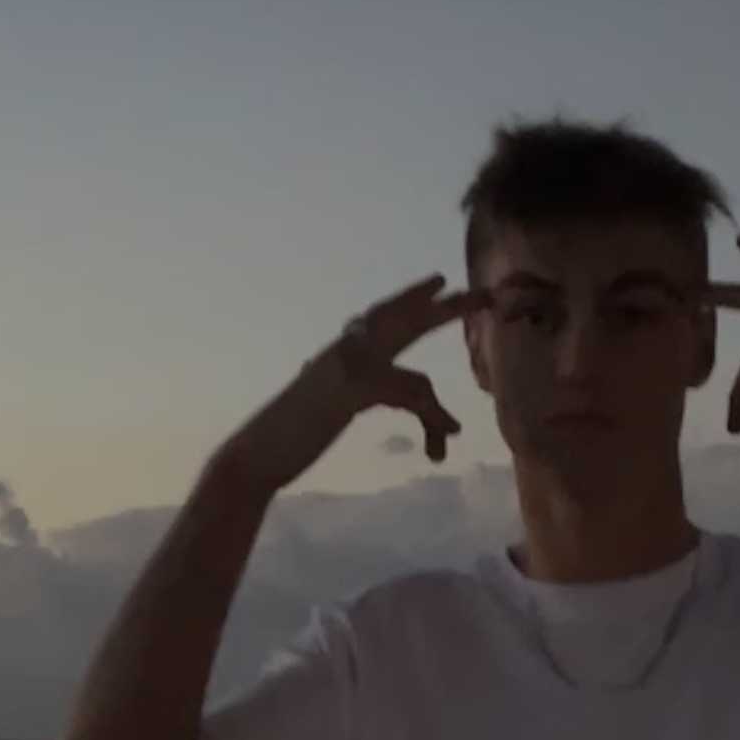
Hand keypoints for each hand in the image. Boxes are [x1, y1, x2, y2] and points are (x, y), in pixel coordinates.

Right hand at [217, 272, 484, 491]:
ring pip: (410, 366)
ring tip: (455, 422)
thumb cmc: (291, 439)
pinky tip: (445, 435)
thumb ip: (359, 397)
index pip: (383, 317)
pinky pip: (402, 393)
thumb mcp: (332, 413)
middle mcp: (344, 351)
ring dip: (437, 397)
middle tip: (483, 295)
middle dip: (444, 308)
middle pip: (401, 319)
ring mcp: (345, 367)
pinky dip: (429, 416)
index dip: (413, 299)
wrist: (255, 456)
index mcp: (341, 353)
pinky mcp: (348, 392)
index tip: (442, 283)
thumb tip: (393, 402)